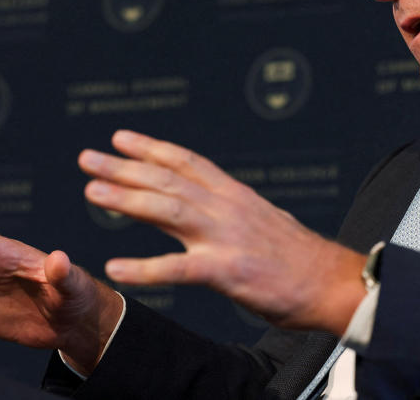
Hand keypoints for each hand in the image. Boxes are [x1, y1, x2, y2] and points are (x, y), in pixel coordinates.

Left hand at [79, 130, 366, 334]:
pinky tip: (116, 268)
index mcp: (236, 195)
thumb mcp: (262, 221)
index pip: (187, 162)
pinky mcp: (229, 271)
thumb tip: (203, 204)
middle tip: (87, 158)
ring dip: (127, 200)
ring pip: (169, 210)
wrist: (332, 282)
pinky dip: (144, 267)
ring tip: (92, 192)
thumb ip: (230, 211)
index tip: (120, 138)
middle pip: (169, 180)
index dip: (151, 148)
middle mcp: (228, 207)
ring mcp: (227, 237)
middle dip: (125, 167)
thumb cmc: (298, 258)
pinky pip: (178, 268)